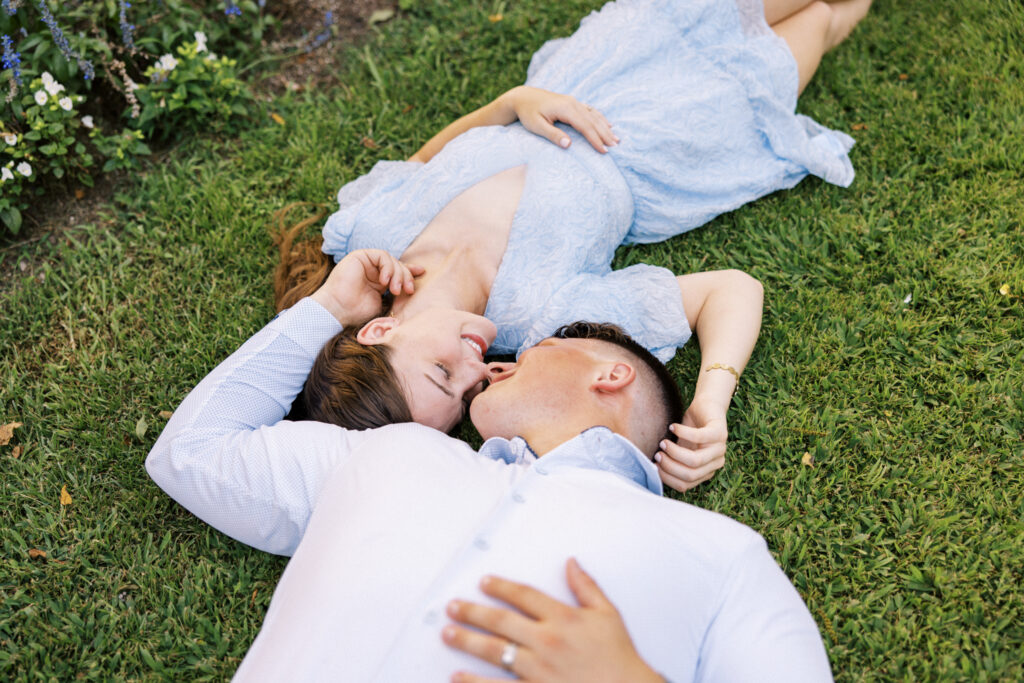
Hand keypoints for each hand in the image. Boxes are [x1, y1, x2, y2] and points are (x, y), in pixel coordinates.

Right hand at [310, 249, 423, 326]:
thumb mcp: (382, 302)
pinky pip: (382, 255)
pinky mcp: (360, 256)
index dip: (410, 271)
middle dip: (406, 276)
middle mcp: (373, 271)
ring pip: (391, 260)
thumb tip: (410, 289)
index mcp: (378, 281)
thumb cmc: (357, 312)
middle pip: (398, 265)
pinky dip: (387, 267)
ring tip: (394, 289)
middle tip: (408, 290)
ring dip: (398, 274)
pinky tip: (384, 281)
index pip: (397, 272)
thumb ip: (395, 293)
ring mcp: (366, 263)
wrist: (338, 310)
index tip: (422, 273)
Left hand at [442, 558, 661, 682]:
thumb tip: (571, 563)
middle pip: (500, 621)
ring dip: (467, 641)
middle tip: (453, 607)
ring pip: (494, 651)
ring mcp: (538, 670)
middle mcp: (546, 641)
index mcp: (563, 618)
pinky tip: (458, 676)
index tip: (484, 583)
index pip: (524, 595)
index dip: (501, 587)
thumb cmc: (619, 658)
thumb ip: (586, 587)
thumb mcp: (608, 615)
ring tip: (448, 633)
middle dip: (473, 612)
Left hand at [503, 86, 618, 152]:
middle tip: (616, 147)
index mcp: (565, 108)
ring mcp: (573, 101)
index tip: (604, 151)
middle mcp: (572, 103)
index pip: (585, 126)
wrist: (522, 97)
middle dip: (605, 134)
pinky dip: (600, 118)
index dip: (595, 139)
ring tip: (616, 139)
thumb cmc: (527, 113)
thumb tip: (569, 145)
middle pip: (593, 121)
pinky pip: (590, 110)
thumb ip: (553, 135)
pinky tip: (608, 124)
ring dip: (605, 127)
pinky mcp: (572, 102)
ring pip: (594, 115)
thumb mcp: (536, 126)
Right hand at [655, 399, 727, 491]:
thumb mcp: (679, 447)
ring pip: (695, 461)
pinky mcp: (720, 432)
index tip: (653, 465)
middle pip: (690, 475)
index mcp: (705, 472)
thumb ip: (671, 460)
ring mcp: (720, 449)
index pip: (684, 485)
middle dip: (669, 466)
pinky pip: (699, 437)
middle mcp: (715, 463)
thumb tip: (651, 469)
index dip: (666, 477)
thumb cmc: (689, 428)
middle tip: (658, 453)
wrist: (706, 405)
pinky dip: (682, 433)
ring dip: (675, 452)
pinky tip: (672, 427)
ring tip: (663, 443)